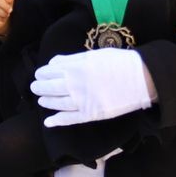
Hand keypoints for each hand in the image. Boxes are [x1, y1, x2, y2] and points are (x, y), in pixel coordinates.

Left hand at [31, 49, 156, 127]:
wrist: (141, 79)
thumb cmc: (120, 63)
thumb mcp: (95, 54)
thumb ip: (73, 59)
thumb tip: (55, 63)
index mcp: (76, 66)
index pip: (51, 70)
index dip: (43, 72)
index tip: (40, 73)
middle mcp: (75, 83)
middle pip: (50, 86)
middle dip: (40, 86)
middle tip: (35, 87)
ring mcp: (81, 100)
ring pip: (56, 102)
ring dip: (46, 101)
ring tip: (41, 100)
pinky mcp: (90, 114)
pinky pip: (68, 119)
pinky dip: (56, 121)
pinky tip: (48, 122)